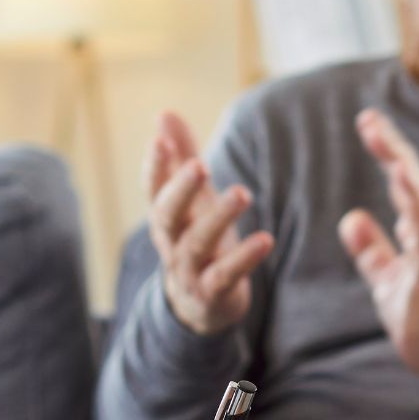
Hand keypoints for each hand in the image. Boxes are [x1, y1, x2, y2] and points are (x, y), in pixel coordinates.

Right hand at [145, 111, 275, 336]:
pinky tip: (265, 239)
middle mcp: (171, 243)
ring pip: (198, 243)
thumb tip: (164, 112)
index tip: (161, 139)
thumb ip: (181, 156)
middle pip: (167, 215)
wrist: (199, 306)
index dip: (156, 165)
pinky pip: (226, 275)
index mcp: (165, 217)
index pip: (153, 189)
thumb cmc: (196, 239)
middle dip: (181, 190)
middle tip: (199, 165)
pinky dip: (245, 258)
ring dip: (219, 218)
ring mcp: (189, 270)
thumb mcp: (191, 200)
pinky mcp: (213, 293)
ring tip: (243, 192)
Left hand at [337, 109, 418, 386]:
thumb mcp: (387, 278)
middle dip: (393, 148)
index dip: (387, 152)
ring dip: (403, 168)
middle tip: (369, 118)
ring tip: (384, 141)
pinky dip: (417, 203)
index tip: (367, 123)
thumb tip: (351, 216)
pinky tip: (402, 179)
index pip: (403, 183)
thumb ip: (372, 249)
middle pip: (413, 180)